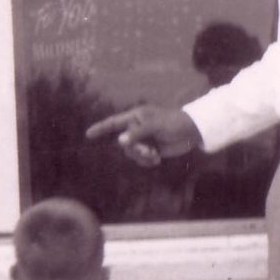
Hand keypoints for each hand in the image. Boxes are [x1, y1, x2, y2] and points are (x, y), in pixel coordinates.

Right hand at [86, 104, 202, 167]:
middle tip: (149, 151)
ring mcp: (143, 140)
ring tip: (155, 156)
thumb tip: (120, 141)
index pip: (114, 123)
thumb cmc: (174, 122)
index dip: (101, 128)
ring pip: (131, 153)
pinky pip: (140, 160)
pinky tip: (157, 160)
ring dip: (141, 157)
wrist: (192, 132)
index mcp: (135, 117)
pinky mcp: (150, 150)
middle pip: (123, 143)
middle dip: (134, 150)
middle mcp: (136, 128)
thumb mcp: (156, 125)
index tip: (88, 134)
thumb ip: (138, 133)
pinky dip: (147, 162)